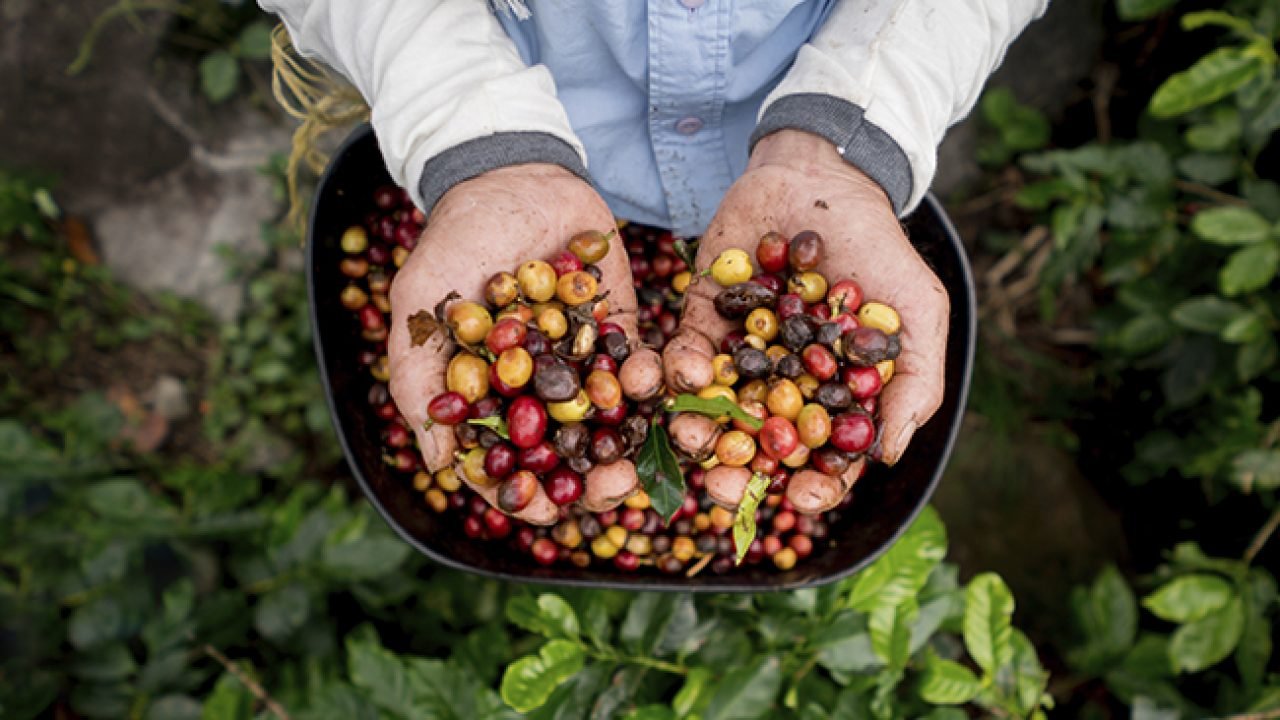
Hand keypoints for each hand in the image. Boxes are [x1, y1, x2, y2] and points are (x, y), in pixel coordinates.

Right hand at [387, 164, 641, 524]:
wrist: (512, 174)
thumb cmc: (454, 240)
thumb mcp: (421, 305)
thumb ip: (419, 379)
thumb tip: (440, 462)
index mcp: (490, 397)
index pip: (507, 463)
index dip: (525, 494)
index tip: (546, 512)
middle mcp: (539, 390)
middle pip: (567, 456)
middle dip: (591, 483)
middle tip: (614, 491)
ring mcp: (583, 362)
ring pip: (610, 424)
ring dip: (629, 448)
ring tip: (641, 461)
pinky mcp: (620, 330)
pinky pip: (641, 366)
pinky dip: (651, 382)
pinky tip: (656, 387)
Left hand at [663, 130, 948, 512]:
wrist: (824, 177)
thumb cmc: (879, 248)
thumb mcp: (918, 312)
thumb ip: (914, 383)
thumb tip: (888, 456)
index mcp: (832, 397)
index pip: (821, 458)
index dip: (812, 486)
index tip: (798, 498)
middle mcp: (782, 386)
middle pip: (758, 448)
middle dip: (738, 474)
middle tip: (721, 488)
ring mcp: (740, 355)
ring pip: (714, 409)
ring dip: (699, 429)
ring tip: (690, 436)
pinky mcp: (703, 317)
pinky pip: (686, 354)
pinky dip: (682, 368)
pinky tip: (685, 374)